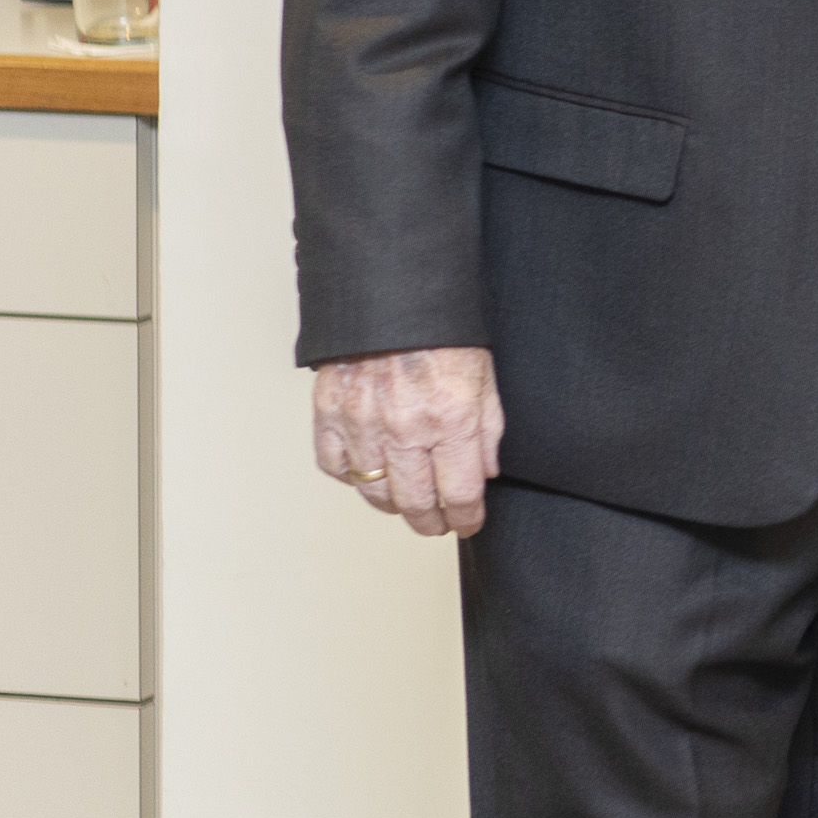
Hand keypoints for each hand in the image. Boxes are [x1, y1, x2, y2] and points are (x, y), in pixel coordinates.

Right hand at [311, 345, 502, 537]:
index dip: (467, 517)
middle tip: (437, 524)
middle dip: (431, 522)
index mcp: (451, 416)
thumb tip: (484, 473)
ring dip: (393, 505)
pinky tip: (369, 472)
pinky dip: (351, 476)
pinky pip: (335, 466)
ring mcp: (363, 422)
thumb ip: (487, 429)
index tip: (468, 523)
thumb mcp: (485, 376)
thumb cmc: (443, 330)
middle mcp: (405, 426)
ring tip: (408, 503)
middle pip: (416, 502)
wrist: (393, 292)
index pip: (461, 491)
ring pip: (373, 491)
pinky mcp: (329, 412)